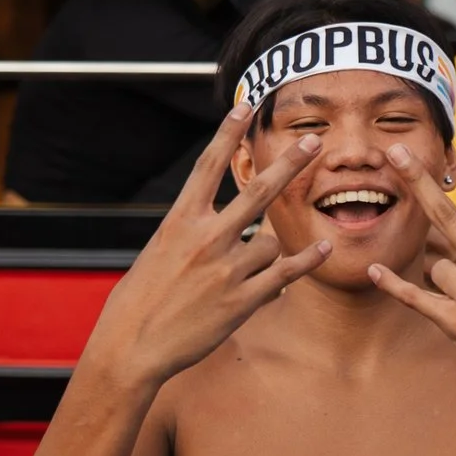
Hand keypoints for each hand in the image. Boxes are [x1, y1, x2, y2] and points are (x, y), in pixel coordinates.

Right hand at [88, 105, 329, 387]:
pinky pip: (284, 274)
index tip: (244, 107)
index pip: (207, 166)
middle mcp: (206, 239)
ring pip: (271, 242)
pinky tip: (324, 248)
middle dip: (289, 164)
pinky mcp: (241, 300)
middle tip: (313, 142)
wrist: (131, 347)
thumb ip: (190, 234)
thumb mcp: (158, 253)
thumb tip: (216, 222)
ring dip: (271, 250)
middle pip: (258, 191)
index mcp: (179, 222)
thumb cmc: (138, 302)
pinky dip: (306, 261)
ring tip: (255, 266)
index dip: (227, 134)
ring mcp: (226, 269)